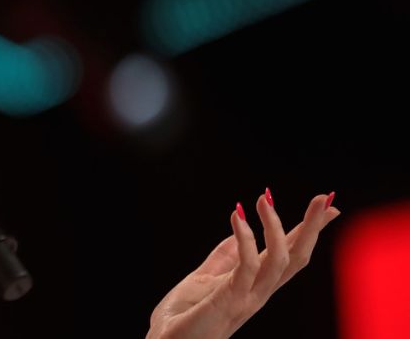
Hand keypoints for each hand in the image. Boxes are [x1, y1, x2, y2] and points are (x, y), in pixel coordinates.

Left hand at [146, 192, 340, 338]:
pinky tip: (238, 217)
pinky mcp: (229, 300)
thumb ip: (224, 256)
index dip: (309, 230)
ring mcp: (247, 298)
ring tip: (264, 199)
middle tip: (324, 197)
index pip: (290, 253)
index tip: (329, 205)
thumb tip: (240, 228)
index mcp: (255, 284)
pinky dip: (245, 240)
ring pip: (280, 261)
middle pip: (296, 257)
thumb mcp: (206, 278)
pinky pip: (246, 267)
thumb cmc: (184, 316)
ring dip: (276, 227)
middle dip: (312, 227)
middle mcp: (258, 292)